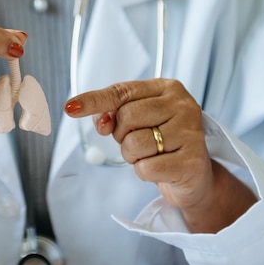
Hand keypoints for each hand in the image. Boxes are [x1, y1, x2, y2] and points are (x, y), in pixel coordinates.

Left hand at [64, 78, 255, 232]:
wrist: (193, 175)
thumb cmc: (160, 142)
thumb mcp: (135, 121)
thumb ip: (112, 113)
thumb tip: (94, 118)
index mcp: (168, 88)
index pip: (122, 91)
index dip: (94, 100)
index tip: (70, 108)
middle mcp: (184, 106)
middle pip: (126, 117)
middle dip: (121, 135)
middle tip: (137, 140)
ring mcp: (191, 133)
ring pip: (134, 144)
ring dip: (132, 156)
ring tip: (150, 155)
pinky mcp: (192, 162)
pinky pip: (146, 168)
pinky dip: (145, 172)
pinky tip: (161, 168)